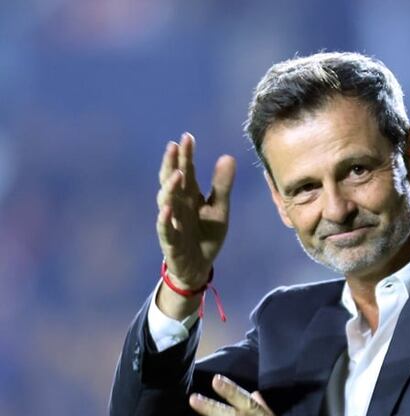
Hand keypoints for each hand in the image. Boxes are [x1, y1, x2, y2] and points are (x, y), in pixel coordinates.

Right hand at [156, 133, 235, 290]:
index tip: (188, 136)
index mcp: (189, 195)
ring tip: (176, 173)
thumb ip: (222, 185)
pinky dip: (164, 219)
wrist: (199, 267)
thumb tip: (228, 156)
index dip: (186, 154)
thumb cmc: (206, 235)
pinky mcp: (171, 241)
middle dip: (172, 163)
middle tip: (174, 146)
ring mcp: (172, 221)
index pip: (186, 170)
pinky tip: (166, 208)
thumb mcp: (219, 209)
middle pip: (172, 180)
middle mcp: (177, 205)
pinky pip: (165, 229)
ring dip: (170, 187)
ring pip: (167, 201)